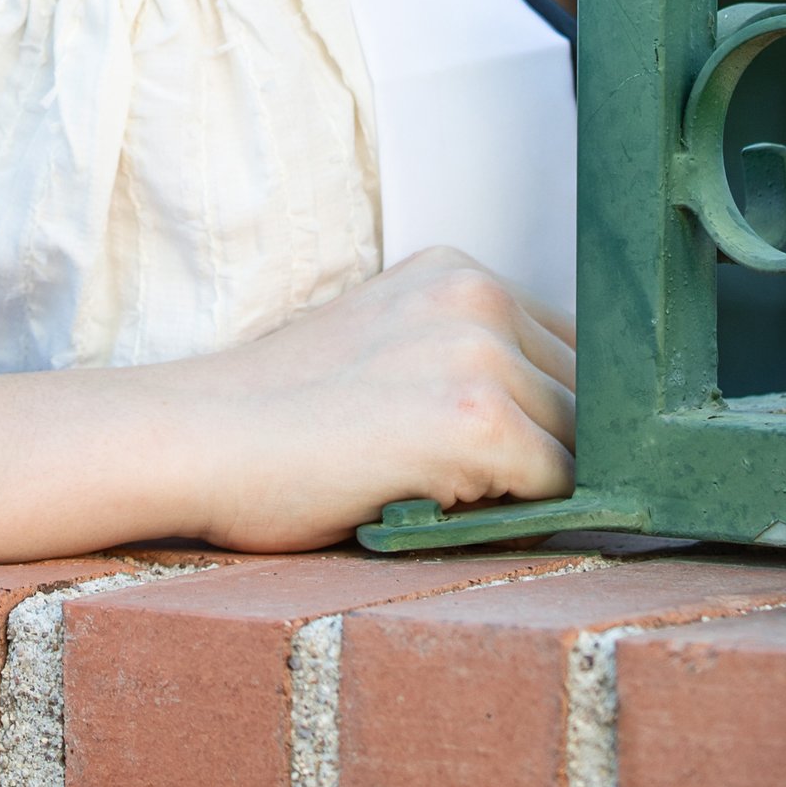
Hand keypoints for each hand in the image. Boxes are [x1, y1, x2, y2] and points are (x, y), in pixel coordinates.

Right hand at [0, 249, 576, 564]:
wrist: (194, 442)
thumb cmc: (273, 422)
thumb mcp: (383, 352)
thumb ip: (466, 362)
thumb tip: (573, 433)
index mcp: (455, 268)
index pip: (572, 349)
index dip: (557, 414)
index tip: (517, 458)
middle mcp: (478, 292)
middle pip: (591, 395)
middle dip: (558, 451)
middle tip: (471, 493)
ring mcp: (481, 350)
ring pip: (582, 447)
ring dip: (536, 490)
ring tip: (441, 499)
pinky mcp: (478, 418)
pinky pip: (560, 489)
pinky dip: (519, 517)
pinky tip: (440, 511)